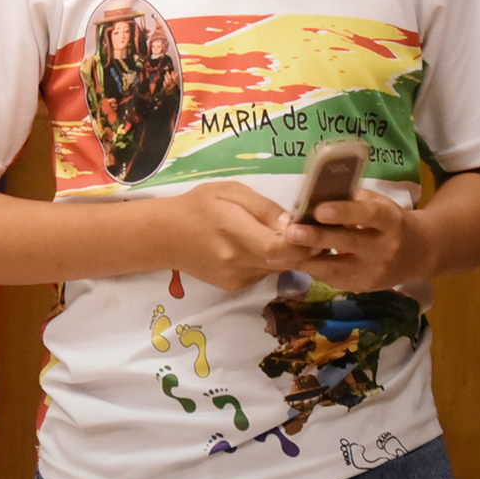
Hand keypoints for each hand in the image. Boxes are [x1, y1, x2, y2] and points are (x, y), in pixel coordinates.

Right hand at [163, 181, 314, 291]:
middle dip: (303, 249)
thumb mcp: (231, 191)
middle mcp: (234, 259)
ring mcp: (235, 277)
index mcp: (232, 228)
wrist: (166, 237)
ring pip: (277, 269)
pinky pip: (264, 274)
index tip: (313, 228)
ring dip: (287, 256)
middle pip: (283, 261)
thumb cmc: (200, 206)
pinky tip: (260, 248)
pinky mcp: (234, 287)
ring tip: (284, 237)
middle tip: (311, 233)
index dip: (302, 242)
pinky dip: (270, 262)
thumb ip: (264, 207)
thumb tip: (293, 224)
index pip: (277, 247)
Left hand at [281, 190, 433, 292]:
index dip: (344, 212)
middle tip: (290, 233)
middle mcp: (384, 248)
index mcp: (390, 220)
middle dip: (316, 238)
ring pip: (337, 268)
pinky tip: (296, 261)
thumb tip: (315, 195)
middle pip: (347, 243)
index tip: (319, 209)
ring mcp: (374, 272)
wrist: (419, 253)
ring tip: (282, 252)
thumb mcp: (381, 205)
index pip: (367, 215)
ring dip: (307, 260)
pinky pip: (334, 280)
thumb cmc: (391, 221)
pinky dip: (314, 270)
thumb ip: (354, 201)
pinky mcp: (364, 287)